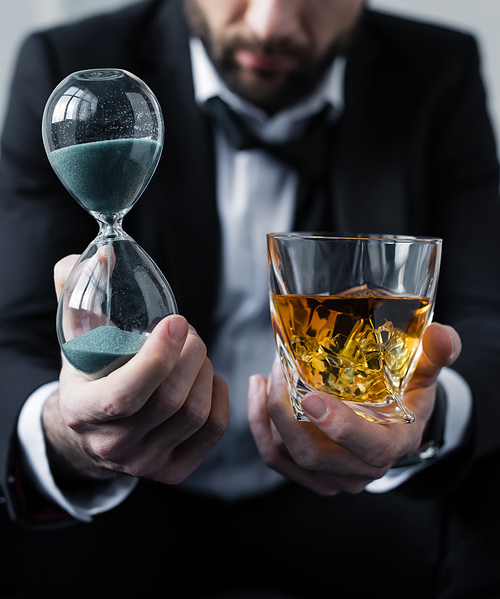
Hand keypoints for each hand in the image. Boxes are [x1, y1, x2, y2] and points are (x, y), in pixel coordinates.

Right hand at [43, 255, 228, 485]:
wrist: (93, 425)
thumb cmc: (89, 371)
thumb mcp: (75, 334)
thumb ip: (79, 289)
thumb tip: (104, 255)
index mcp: (83, 412)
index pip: (126, 394)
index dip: (158, 357)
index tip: (177, 322)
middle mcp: (112, 446)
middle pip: (171, 401)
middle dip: (191, 355)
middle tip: (189, 330)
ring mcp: (145, 464)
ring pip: (195, 414)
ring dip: (206, 370)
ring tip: (196, 350)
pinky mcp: (173, 470)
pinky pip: (213, 430)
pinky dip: (220, 395)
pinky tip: (207, 376)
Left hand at [248, 323, 460, 495]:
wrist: (393, 424)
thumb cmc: (407, 394)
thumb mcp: (425, 373)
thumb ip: (435, 354)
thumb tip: (442, 335)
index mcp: (396, 445)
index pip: (371, 449)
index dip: (340, 428)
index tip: (310, 397)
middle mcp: (363, 469)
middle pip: (315, 454)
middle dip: (286, 411)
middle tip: (278, 369)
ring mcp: (335, 477)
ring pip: (288, 457)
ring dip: (269, 416)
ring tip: (266, 376)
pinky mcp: (311, 475)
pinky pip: (276, 459)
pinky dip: (260, 428)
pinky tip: (258, 393)